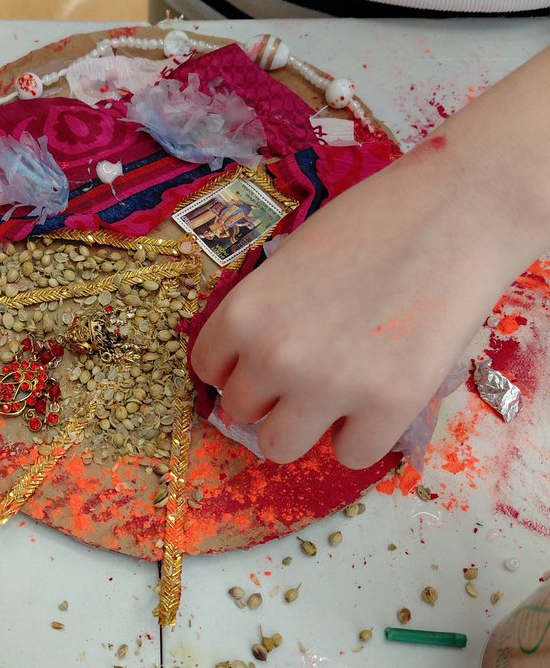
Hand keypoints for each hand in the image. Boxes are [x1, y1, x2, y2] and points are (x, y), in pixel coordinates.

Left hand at [192, 47, 549, 467]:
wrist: (458, 211)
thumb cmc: (375, 220)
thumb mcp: (291, 260)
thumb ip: (266, 314)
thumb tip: (255, 365)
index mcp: (244, 313)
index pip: (209, 369)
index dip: (240, 363)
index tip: (267, 355)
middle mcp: (275, 357)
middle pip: (241, 412)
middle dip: (272, 394)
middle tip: (313, 367)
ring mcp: (329, 388)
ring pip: (280, 447)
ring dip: (304, 426)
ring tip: (339, 393)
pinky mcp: (386, 409)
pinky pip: (350, 455)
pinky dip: (363, 434)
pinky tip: (382, 396)